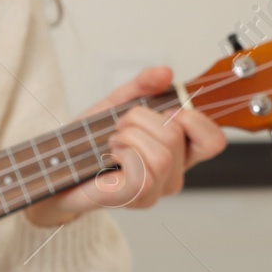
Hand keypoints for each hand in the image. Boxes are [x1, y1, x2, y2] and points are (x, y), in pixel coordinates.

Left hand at [25, 66, 227, 226]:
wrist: (57, 168)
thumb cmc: (89, 142)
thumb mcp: (118, 103)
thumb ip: (142, 85)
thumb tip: (165, 73)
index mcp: (178, 152)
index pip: (214, 141)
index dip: (196, 119)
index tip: (168, 109)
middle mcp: (172, 175)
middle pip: (177, 136)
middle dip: (141, 119)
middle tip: (120, 125)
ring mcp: (155, 191)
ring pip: (163, 154)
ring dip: (130, 136)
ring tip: (113, 141)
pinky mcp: (135, 198)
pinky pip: (144, 173)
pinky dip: (123, 154)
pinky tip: (110, 155)